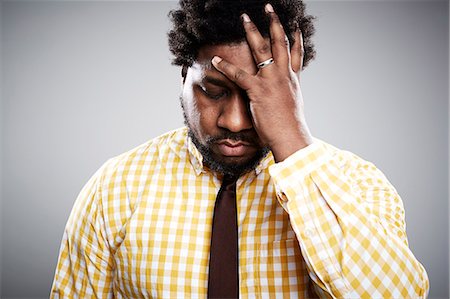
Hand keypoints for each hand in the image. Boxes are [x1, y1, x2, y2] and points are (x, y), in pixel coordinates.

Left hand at [211, 3, 312, 161]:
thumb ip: (286, 95)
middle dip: (274, 23)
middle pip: (280, 43)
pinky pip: (239, 75)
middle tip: (268, 8)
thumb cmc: (290, 127)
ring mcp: (271, 81)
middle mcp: (284, 76)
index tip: (294, 24)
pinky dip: (226, 66)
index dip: (295, 37)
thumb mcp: (292, 106)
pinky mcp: (258, 91)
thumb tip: (283, 97)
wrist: (292, 138)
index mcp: (292, 80)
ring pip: (262, 50)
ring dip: (252, 32)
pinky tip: (215, 59)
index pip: (296, 53)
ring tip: (244, 18)